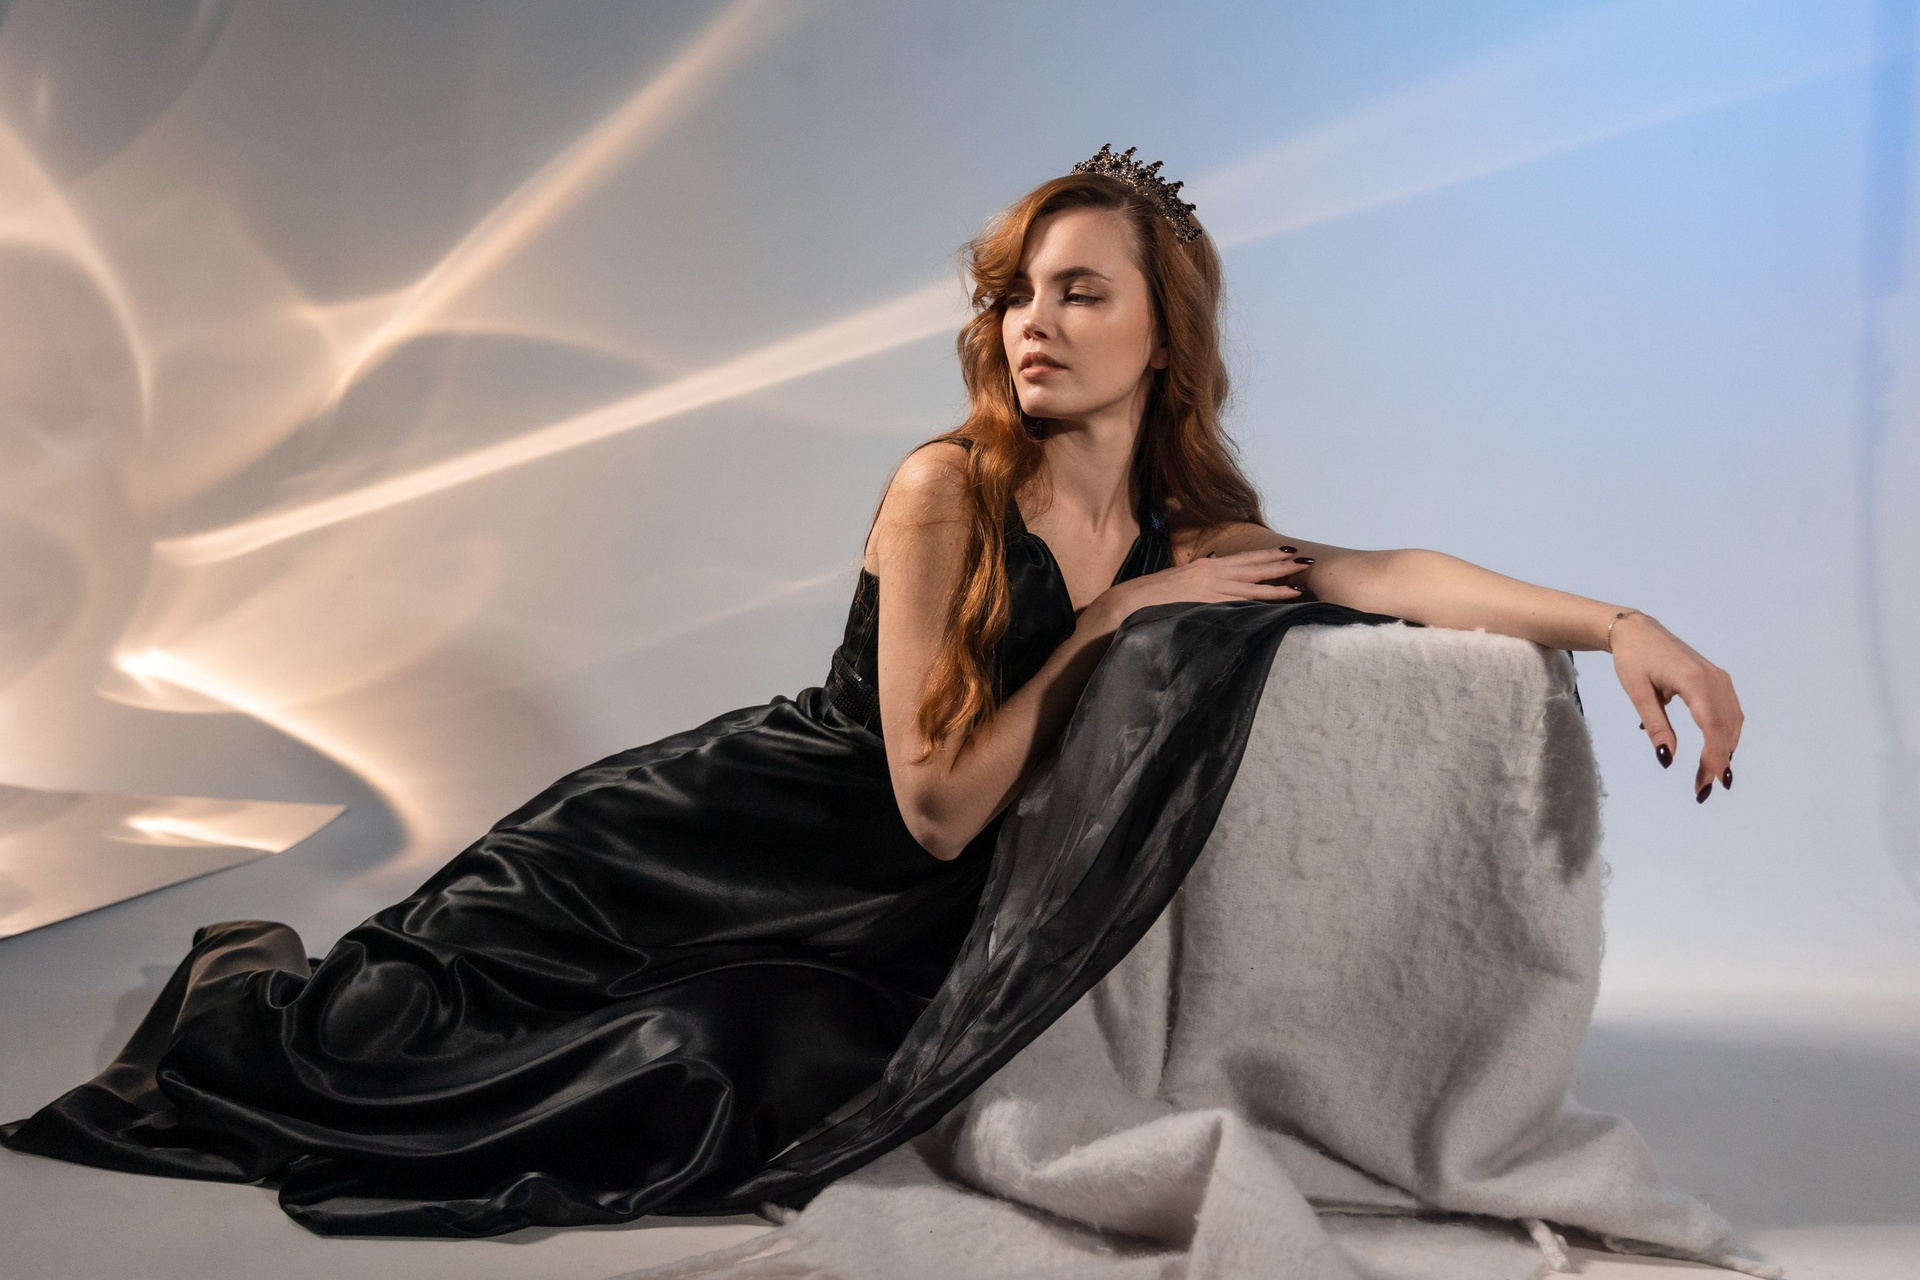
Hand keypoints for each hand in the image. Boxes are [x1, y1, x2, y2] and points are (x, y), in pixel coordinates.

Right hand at [1083, 547, 1310, 633]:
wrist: (1127, 604)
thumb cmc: (1148, 596)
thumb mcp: (1177, 581)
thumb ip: (1197, 574)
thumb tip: (1213, 564)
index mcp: (1204, 568)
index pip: (1243, 561)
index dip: (1267, 557)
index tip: (1287, 553)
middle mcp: (1210, 575)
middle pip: (1253, 570)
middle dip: (1280, 567)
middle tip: (1306, 562)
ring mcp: (1209, 591)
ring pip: (1251, 588)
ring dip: (1277, 587)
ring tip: (1299, 585)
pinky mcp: (1205, 606)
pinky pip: (1237, 605)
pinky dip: (1257, 604)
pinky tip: (1274, 606)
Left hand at [1608, 612, 1742, 801]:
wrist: (1639, 632)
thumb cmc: (1633, 660)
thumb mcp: (1638, 694)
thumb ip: (1656, 725)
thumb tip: (1667, 758)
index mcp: (1694, 681)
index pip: (1711, 727)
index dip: (1712, 757)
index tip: (1705, 783)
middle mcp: (1714, 679)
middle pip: (1725, 728)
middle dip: (1717, 761)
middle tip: (1703, 789)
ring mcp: (1719, 678)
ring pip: (1732, 722)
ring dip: (1725, 750)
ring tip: (1709, 776)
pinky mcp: (1718, 679)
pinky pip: (1730, 712)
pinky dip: (1726, 734)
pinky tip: (1717, 752)